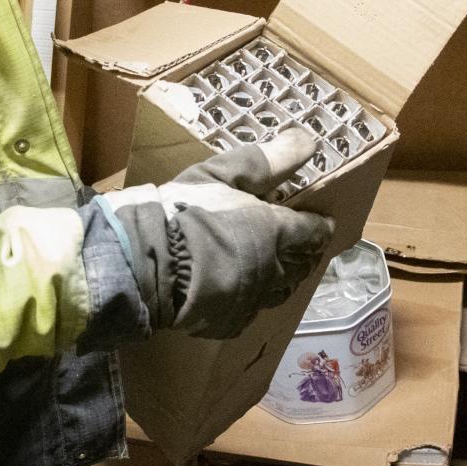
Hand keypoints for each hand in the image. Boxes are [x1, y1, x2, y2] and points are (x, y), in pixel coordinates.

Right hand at [98, 129, 334, 338]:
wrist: (145, 257)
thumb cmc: (185, 208)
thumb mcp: (224, 173)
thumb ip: (269, 159)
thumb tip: (310, 142)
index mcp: (277, 233)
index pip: (314, 232)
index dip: (320, 225)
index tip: (322, 221)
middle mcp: (272, 271)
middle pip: (302, 265)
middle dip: (305, 253)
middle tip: (302, 243)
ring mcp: (251, 301)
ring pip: (280, 291)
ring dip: (283, 277)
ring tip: (276, 267)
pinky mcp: (229, 323)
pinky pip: (250, 312)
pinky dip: (251, 299)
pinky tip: (241, 290)